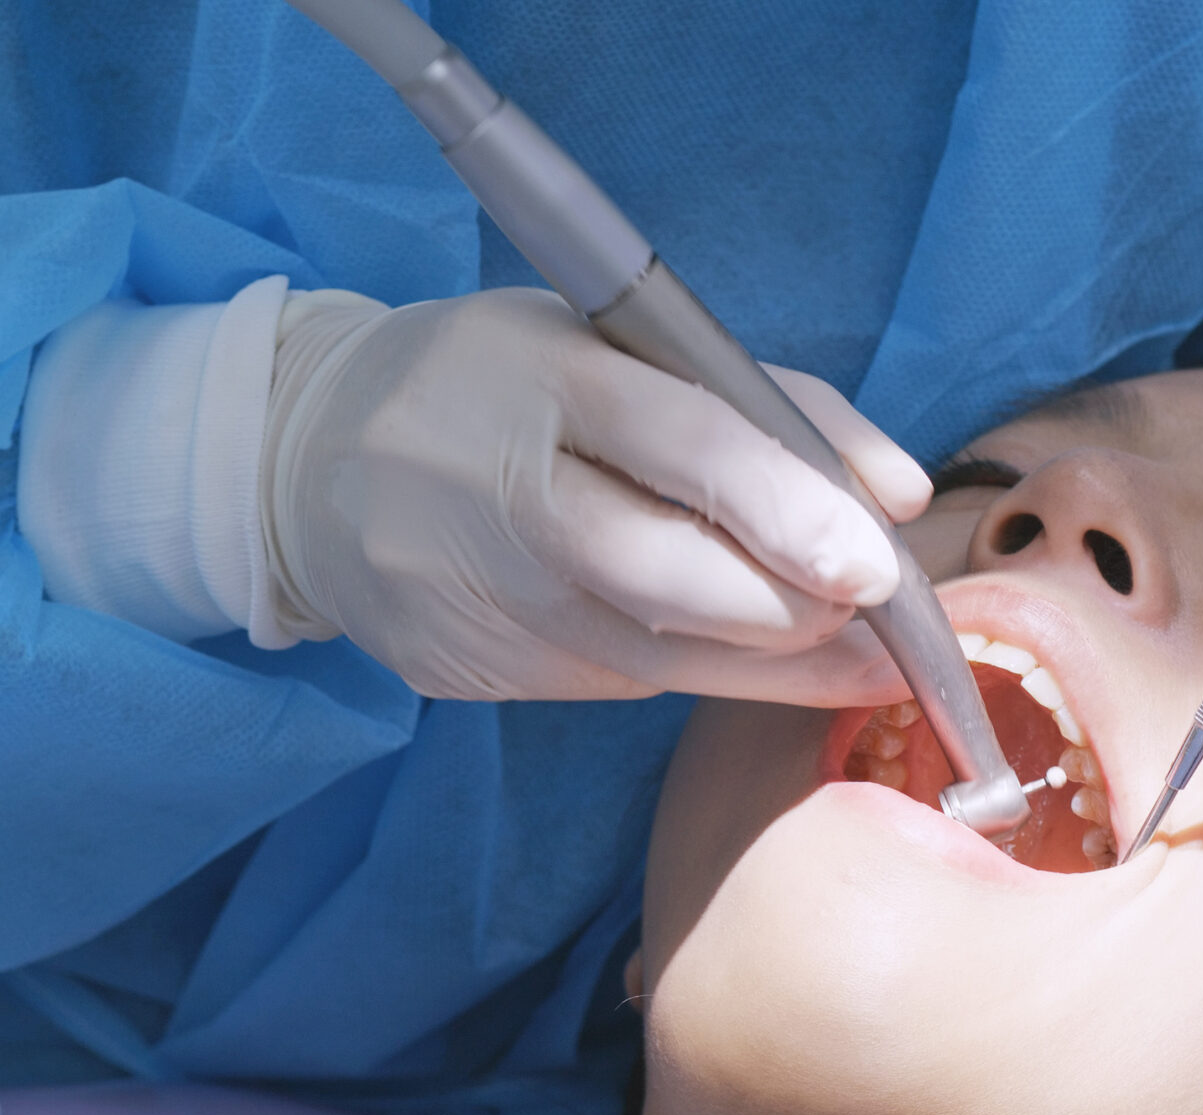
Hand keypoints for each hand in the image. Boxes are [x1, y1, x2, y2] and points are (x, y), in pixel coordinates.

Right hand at [261, 287, 927, 702]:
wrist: (303, 462)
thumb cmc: (499, 386)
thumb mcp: (610, 344)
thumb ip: (763, 403)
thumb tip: (900, 496)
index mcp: (543, 376)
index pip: (685, 446)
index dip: (791, 511)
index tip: (879, 563)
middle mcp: (503, 492)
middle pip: (672, 577)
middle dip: (796, 613)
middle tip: (877, 619)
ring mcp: (475, 594)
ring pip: (656, 656)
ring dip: (771, 664)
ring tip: (852, 656)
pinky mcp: (463, 669)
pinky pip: (612, 682)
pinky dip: (690, 668)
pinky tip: (735, 652)